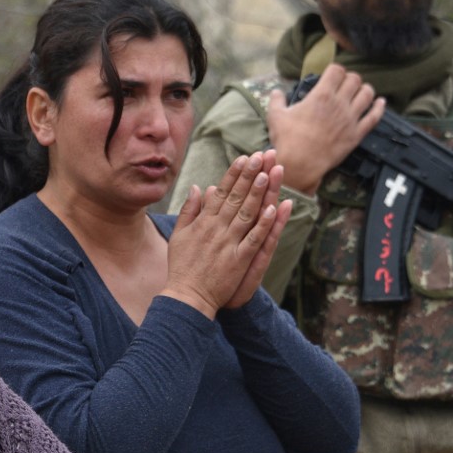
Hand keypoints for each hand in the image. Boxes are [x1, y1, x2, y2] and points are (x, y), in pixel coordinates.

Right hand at [164, 150, 290, 315]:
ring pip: (246, 214)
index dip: (233, 174)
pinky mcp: (238, 260)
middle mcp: (216, 229)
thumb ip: (189, 210)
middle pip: (235, 198)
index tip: (244, 158)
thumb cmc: (181, 266)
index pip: (220, 192)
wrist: (186, 296)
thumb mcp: (179, 235)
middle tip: (261, 156)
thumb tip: (197, 187)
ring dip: (257, 193)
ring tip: (267, 174)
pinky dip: (262, 224)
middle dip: (249, 176)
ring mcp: (228, 244)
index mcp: (203, 222)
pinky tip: (272, 209)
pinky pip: (253, 239)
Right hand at [266, 64, 384, 194]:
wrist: (300, 164)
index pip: (337, 70)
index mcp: (321, 95)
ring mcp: (350, 119)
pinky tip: (380, 102)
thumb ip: (276, 100)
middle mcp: (339, 103)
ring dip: (364, 90)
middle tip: (344, 85)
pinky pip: (374, 117)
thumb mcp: (275, 116)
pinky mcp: (356, 134)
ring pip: (367, 94)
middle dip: (350, 79)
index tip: (331, 75)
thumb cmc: (287, 140)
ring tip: (360, 92)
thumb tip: (276, 91)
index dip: (335, 70)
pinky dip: (379, 107)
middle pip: (354, 79)